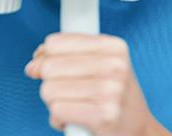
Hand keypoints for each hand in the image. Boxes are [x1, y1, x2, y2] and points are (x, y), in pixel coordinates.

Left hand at [24, 33, 169, 135]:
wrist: (138, 127)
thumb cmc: (114, 94)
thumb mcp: (100, 63)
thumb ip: (66, 54)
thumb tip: (34, 63)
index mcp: (113, 46)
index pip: (55, 43)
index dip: (44, 56)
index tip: (48, 65)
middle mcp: (114, 66)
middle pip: (48, 67)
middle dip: (49, 81)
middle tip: (65, 90)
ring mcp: (110, 91)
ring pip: (49, 90)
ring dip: (54, 102)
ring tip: (73, 104)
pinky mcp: (103, 116)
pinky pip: (57, 110)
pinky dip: (58, 118)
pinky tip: (74, 118)